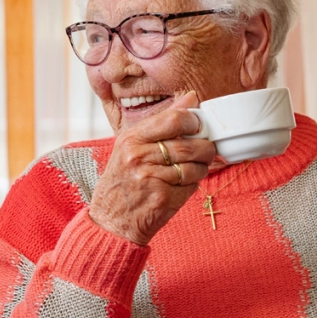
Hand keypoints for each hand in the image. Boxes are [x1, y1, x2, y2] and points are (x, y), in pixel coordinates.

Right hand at [87, 92, 216, 246]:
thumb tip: (191, 97)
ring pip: (196, 167)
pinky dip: (192, 186)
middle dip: (205, 149)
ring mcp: (151, 178)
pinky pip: (192, 186)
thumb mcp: (132, 145)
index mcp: (131, 139)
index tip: (195, 128)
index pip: (174, 119)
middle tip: (203, 152)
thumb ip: (163, 121)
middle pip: (191, 145)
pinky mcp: (163, 198)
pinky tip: (179, 187)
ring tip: (190, 171)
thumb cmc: (123, 180)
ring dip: (200, 169)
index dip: (193, 122)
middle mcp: (139, 157)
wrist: (111, 220)